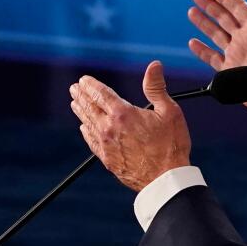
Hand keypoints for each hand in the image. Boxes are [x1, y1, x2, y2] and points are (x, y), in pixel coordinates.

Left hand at [69, 63, 192, 191]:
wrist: (165, 179)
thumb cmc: (171, 146)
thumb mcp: (169, 112)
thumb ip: (156, 87)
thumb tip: (154, 65)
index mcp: (123, 114)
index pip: (100, 94)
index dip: (91, 85)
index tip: (83, 80)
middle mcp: (110, 128)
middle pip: (90, 107)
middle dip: (81, 96)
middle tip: (74, 89)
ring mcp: (106, 145)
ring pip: (88, 123)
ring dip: (81, 111)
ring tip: (75, 103)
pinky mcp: (107, 159)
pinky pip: (91, 141)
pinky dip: (86, 131)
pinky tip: (84, 128)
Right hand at [186, 0, 246, 125]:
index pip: (239, 9)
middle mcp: (245, 40)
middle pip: (224, 18)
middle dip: (211, 6)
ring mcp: (236, 55)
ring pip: (215, 34)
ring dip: (204, 23)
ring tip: (192, 11)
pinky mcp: (229, 71)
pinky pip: (211, 57)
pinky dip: (201, 50)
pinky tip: (193, 42)